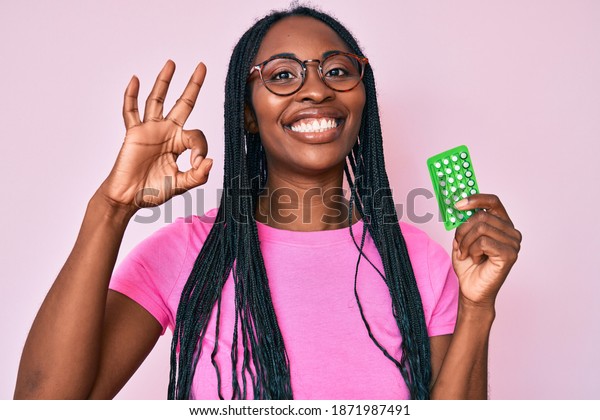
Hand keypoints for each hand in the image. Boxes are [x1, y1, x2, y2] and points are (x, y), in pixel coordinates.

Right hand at [97, 60, 212, 211]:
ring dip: (164, 82)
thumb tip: (209, 161)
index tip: (197, 163)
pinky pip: (131, 111)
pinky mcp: (133, 133)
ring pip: (157, 100)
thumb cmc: (153, 192)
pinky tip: (135, 80)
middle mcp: (167, 133)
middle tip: (202, 66)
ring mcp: (150, 130)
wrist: (129, 198)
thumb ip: (197, 175)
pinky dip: (131, 96)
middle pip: (182, 103)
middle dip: (192, 86)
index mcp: (180, 144)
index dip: (200, 147)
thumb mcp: (181, 185)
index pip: (197, 135)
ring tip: (171, 63)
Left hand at [452, 194, 521, 307]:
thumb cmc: (469, 265)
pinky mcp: (510, 254)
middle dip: (463, 230)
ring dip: (466, 242)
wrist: (471, 289)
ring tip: (466, 254)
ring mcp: (513, 243)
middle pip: (481, 216)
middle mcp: (511, 231)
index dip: (475, 199)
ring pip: (481, 228)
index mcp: (501, 224)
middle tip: (458, 244)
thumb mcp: (462, 238)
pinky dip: (472, 250)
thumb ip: (464, 221)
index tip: (458, 204)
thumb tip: (458, 205)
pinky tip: (475, 259)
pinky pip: (483, 242)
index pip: (493, 202)